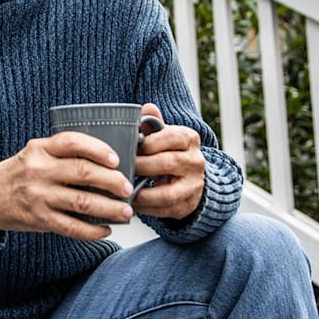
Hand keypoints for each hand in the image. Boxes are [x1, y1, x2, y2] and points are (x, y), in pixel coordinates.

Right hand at [0, 132, 133, 238]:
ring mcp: (38, 196)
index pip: (72, 142)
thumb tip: (107, 161)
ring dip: (109, 208)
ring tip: (125, 211)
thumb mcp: (35, 153)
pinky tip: (105, 229)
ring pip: (82, 202)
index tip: (116, 159)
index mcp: (39, 149)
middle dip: (112, 181)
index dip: (98, 149)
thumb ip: (62, 153)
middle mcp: (39, 171)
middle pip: (83, 172)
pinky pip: (72, 227)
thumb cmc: (19, 173)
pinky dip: (92, 231)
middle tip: (128, 188)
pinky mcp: (39, 219)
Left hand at [130, 103, 206, 220]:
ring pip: (169, 193)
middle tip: (123, 167)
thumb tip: (147, 108)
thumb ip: (153, 124)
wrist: (189, 178)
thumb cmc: (169, 152)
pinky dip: (146, 208)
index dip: (148, 143)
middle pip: (168, 163)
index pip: (171, 137)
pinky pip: (166, 210)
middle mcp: (196, 161)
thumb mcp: (163, 136)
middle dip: (142, 166)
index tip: (130, 147)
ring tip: (125, 189)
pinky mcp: (187, 205)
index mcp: (189, 139)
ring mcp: (194, 185)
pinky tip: (132, 203)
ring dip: (143, 193)